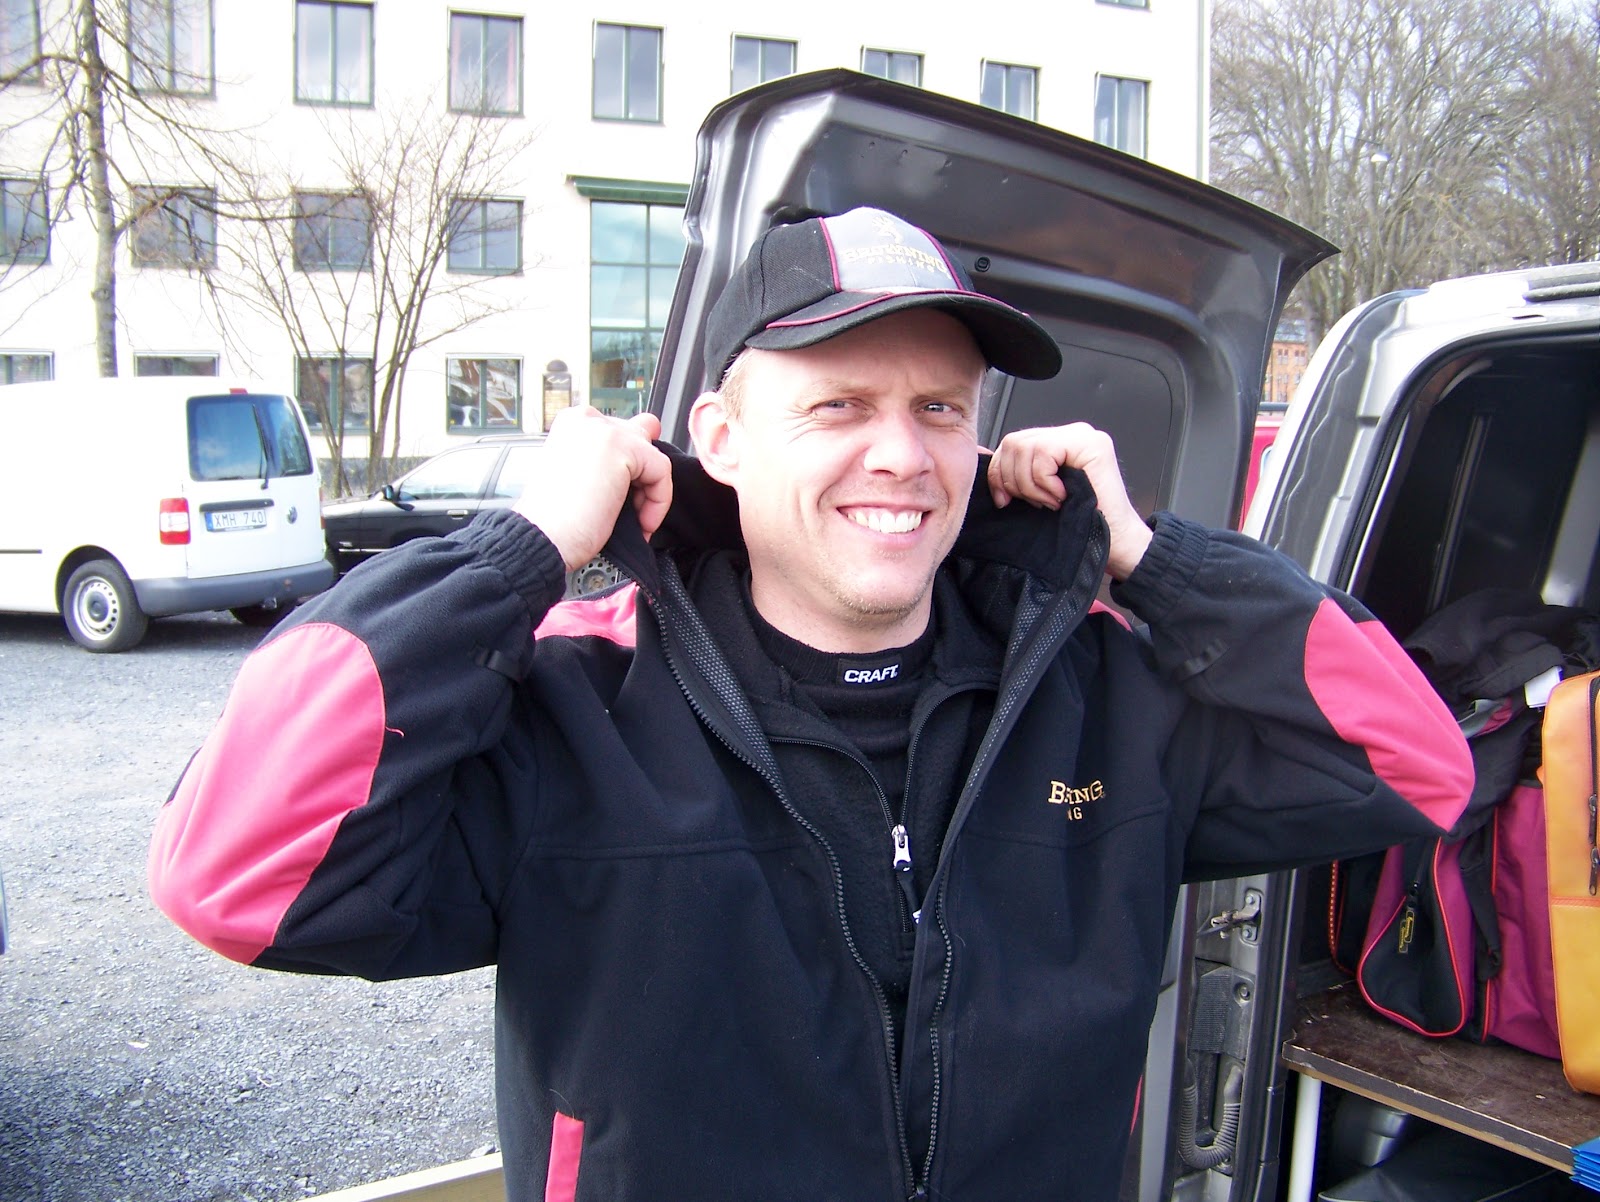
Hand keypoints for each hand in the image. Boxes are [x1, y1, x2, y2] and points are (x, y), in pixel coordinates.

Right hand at [513, 407, 672, 570]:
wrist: (541, 538)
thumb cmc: (555, 520)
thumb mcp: (578, 476)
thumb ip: (604, 462)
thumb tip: (637, 468)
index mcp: (573, 424)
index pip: (621, 434)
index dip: (628, 473)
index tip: (617, 502)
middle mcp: (587, 419)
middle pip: (640, 436)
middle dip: (642, 476)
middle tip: (626, 509)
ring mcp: (604, 429)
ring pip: (653, 457)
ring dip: (649, 495)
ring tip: (633, 522)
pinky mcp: (623, 447)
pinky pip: (662, 472)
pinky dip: (657, 502)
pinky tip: (640, 523)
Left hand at [987, 423, 1152, 579]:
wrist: (1113, 544)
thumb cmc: (1077, 525)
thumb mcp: (1035, 495)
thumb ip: (1015, 474)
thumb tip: (981, 455)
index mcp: (1055, 444)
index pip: (1010, 445)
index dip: (999, 474)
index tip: (1005, 501)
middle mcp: (1069, 434)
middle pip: (1013, 442)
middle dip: (1014, 481)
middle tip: (1037, 503)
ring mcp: (1082, 436)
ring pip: (1025, 447)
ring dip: (1032, 485)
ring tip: (1052, 501)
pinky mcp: (1092, 444)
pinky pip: (1044, 453)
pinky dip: (1045, 482)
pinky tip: (1062, 497)